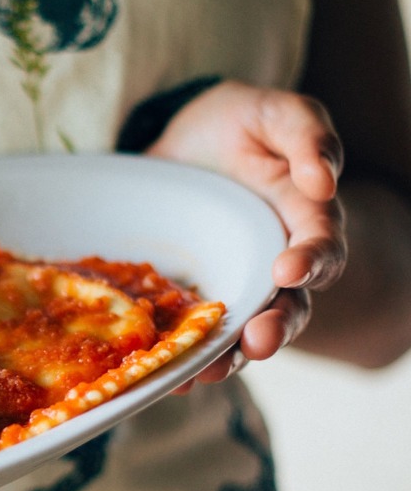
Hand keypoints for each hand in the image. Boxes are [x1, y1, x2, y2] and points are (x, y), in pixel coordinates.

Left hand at [148, 80, 346, 385]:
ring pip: (238, 335)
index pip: (319, 251)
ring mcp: (227, 287)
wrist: (174, 136)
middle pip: (286, 310)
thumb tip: (325, 180)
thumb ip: (306, 135)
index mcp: (301, 222)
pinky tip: (167, 377)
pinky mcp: (184, 298)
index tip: (289, 269)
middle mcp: (269, 266)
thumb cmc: (235, 124)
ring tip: (209, 373)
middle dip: (275, 329)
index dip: (310, 263)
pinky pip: (188, 336)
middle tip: (259, 341)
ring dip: (228, 359)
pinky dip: (180, 360)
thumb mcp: (273, 113)